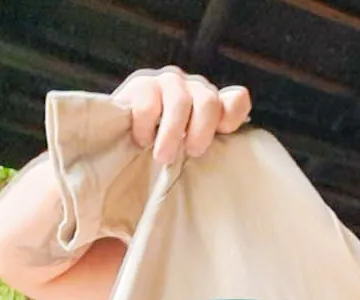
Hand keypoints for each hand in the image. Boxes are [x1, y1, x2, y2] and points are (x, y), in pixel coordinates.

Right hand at [112, 66, 251, 164]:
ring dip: (172, 134)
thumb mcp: (192, 146)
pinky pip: (149, 105)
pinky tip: (142, 141)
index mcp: (213, 103)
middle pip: (208, 101)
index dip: (232, 117)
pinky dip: (147, 127)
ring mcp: (168, 82)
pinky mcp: (141, 84)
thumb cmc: (165, 146)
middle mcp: (194, 87)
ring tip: (163, 157)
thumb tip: (234, 128)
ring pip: (179, 102)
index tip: (221, 134)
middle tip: (191, 153)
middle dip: (200, 131)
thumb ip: (212, 137)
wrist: (123, 135)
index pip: (237, 101)